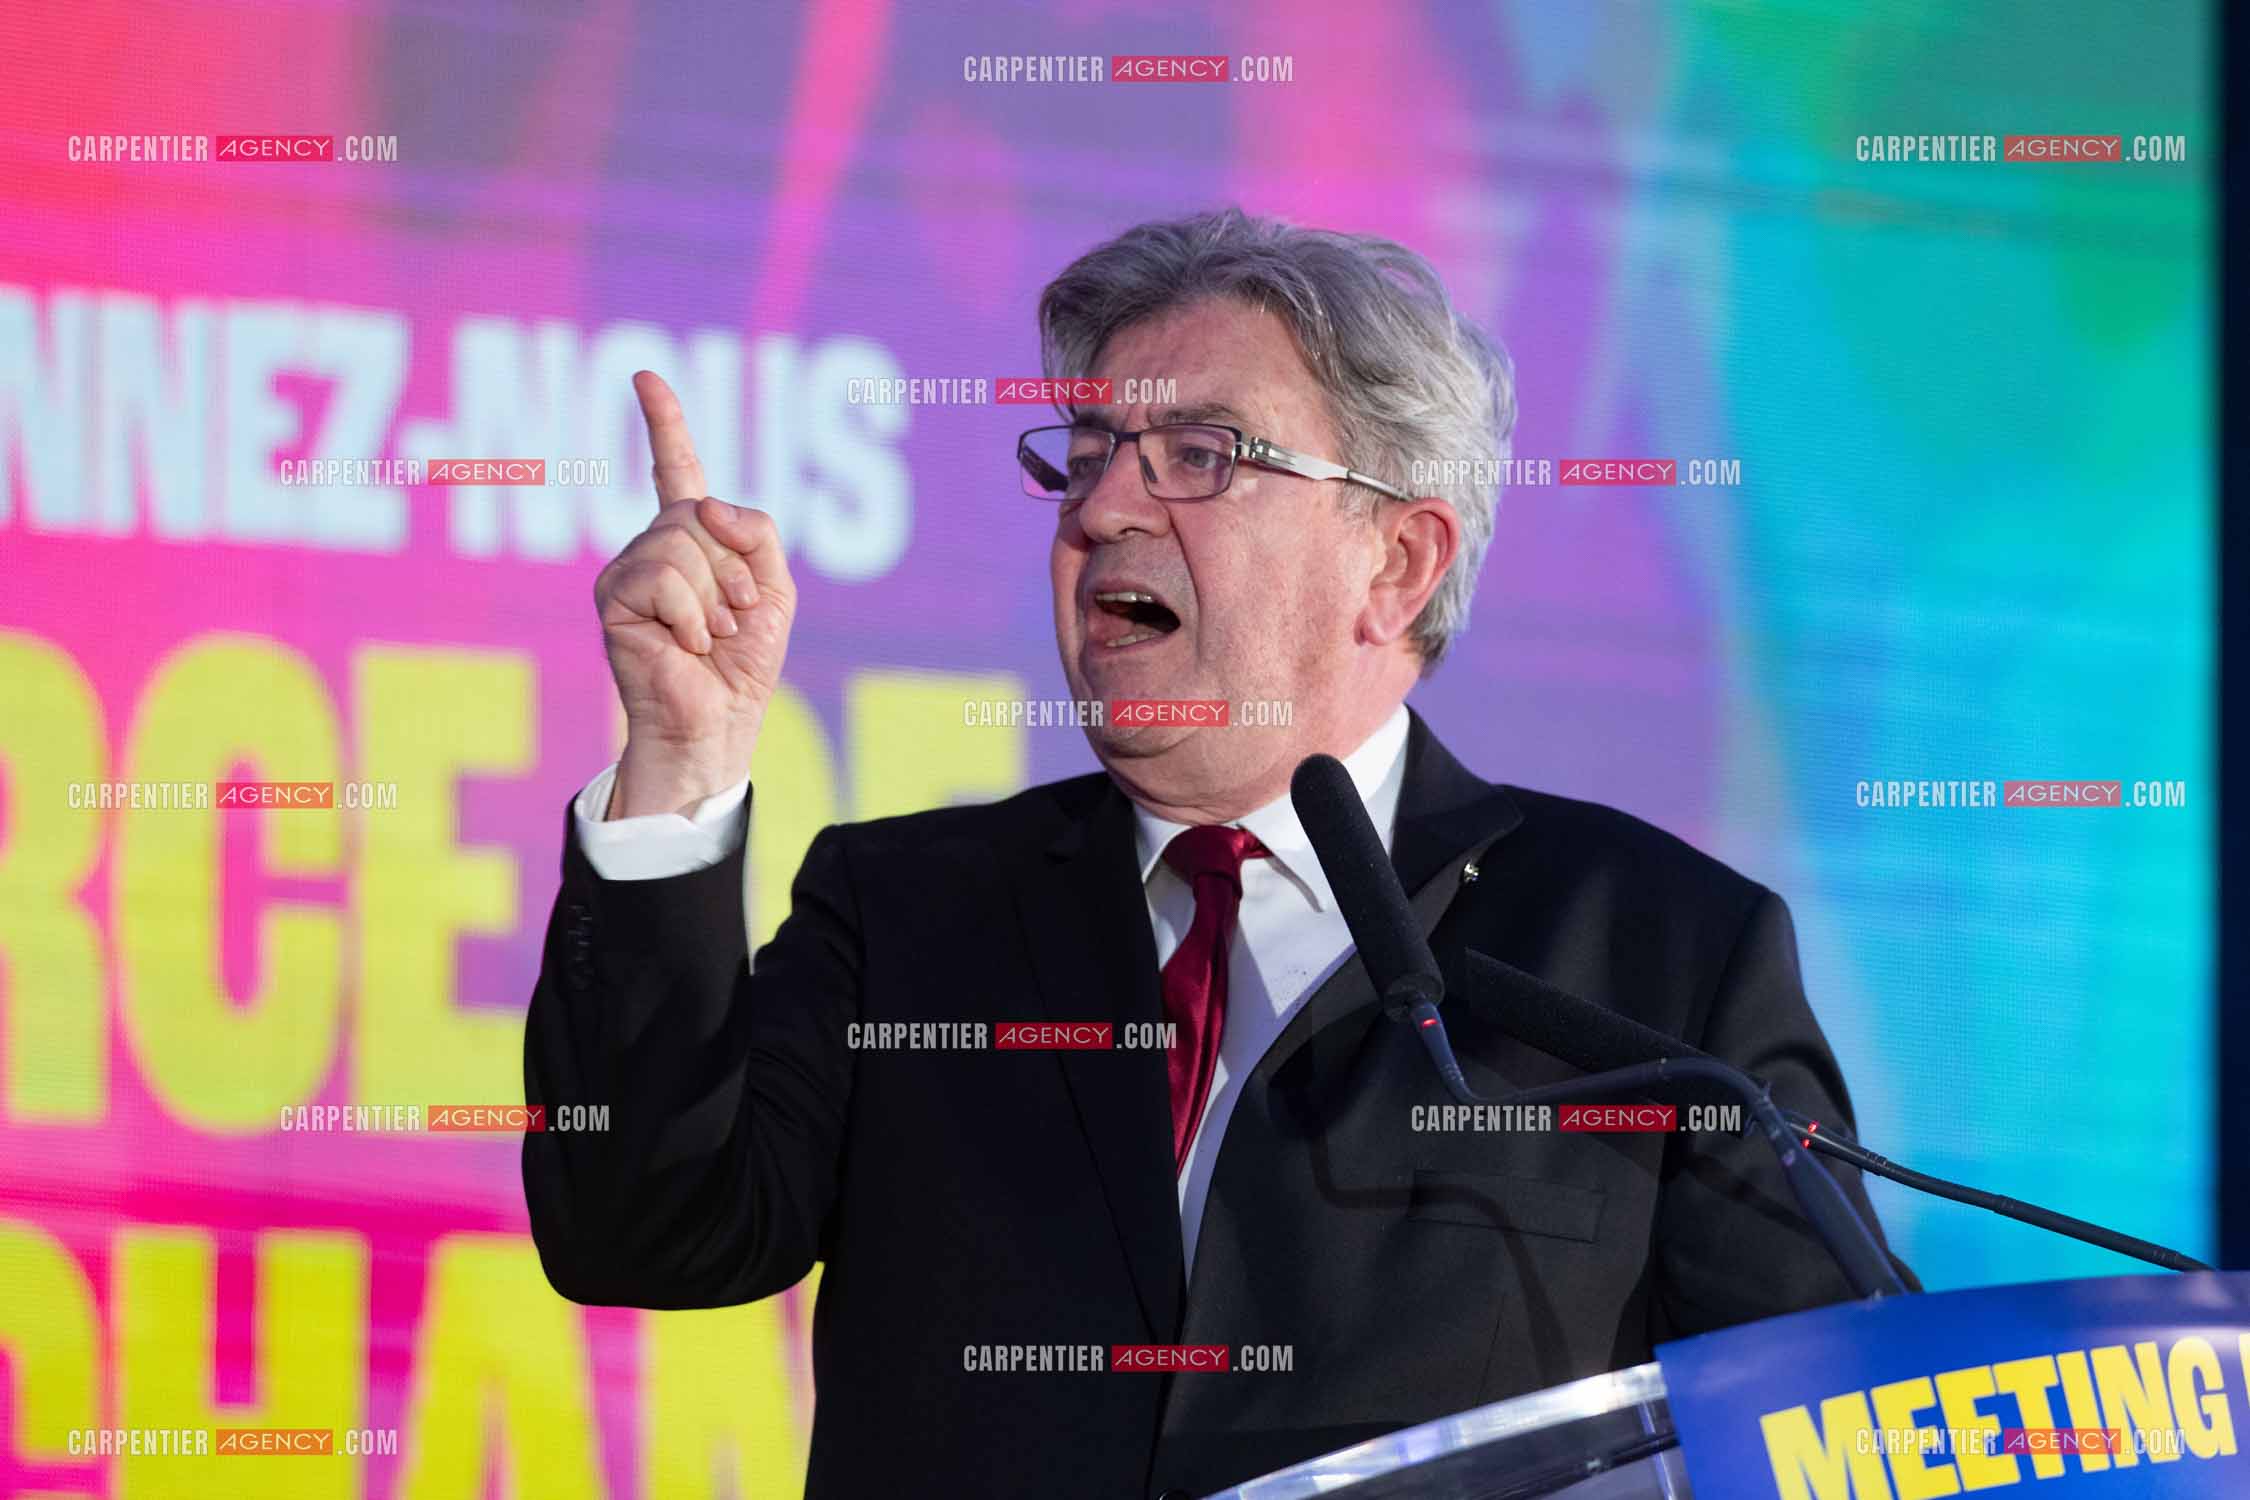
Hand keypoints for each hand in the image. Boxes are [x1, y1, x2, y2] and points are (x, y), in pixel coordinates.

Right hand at [596, 371, 795, 816]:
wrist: (715, 723)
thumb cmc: (742, 663)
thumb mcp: (774, 589)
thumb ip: (757, 532)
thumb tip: (703, 506)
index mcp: (692, 538)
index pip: (677, 468)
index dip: (663, 422)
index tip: (645, 377)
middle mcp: (653, 546)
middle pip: (699, 513)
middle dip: (734, 569)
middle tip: (730, 620)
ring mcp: (629, 568)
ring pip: (682, 542)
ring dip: (714, 596)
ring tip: (706, 636)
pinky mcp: (614, 596)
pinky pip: (665, 576)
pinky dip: (689, 614)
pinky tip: (684, 645)